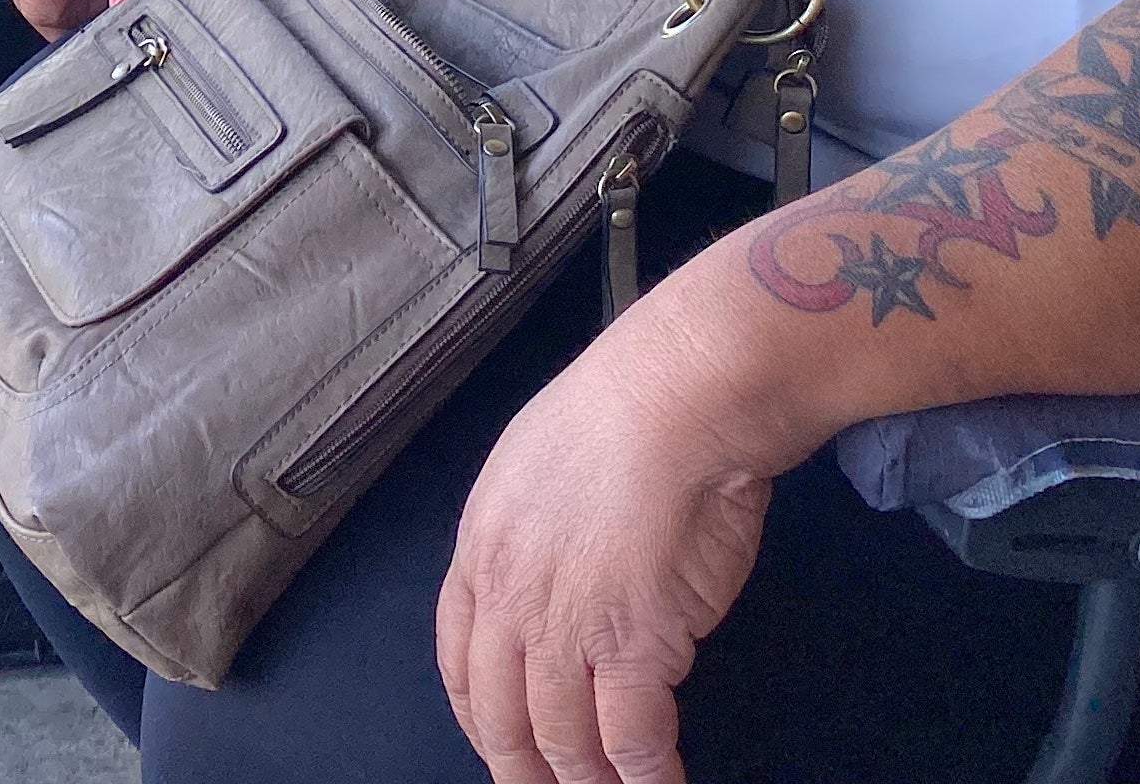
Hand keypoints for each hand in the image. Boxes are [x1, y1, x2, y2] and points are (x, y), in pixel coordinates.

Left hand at [435, 307, 777, 783]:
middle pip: (499, 714)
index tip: (496, 744)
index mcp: (482, 545)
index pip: (459, 659)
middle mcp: (509, 593)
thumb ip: (536, 529)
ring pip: (561, 739)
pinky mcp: (633, 645)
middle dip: (520, 769)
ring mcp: (565, 624)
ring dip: (585, 782)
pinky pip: (631, 740)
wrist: (680, 394)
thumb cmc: (630, 409)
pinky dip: (645, 777)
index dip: (478, 715)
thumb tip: (559, 566)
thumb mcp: (540, 463)